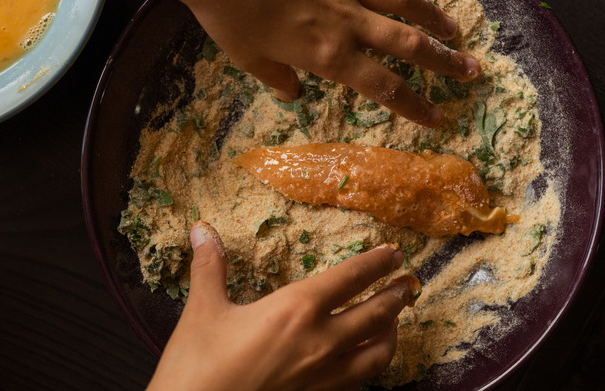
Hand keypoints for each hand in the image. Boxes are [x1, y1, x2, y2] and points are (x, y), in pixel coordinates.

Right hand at [147, 221, 414, 390]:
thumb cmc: (197, 366)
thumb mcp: (202, 311)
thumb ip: (209, 267)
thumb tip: (201, 229)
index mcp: (295, 310)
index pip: (348, 278)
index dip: (375, 263)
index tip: (394, 252)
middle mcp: (320, 343)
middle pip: (375, 315)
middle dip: (395, 296)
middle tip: (407, 284)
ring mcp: (324, 378)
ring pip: (378, 355)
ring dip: (391, 334)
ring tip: (394, 322)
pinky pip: (359, 384)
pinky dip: (370, 368)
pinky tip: (363, 362)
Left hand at [172, 0, 480, 126]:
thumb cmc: (228, 15)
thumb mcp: (250, 59)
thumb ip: (278, 79)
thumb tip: (294, 93)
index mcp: (329, 55)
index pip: (384, 88)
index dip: (415, 106)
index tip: (438, 118)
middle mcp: (348, 22)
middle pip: (409, 45)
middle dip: (445, 62)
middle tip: (471, 72)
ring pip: (404, 2)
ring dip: (434, 18)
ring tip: (456, 31)